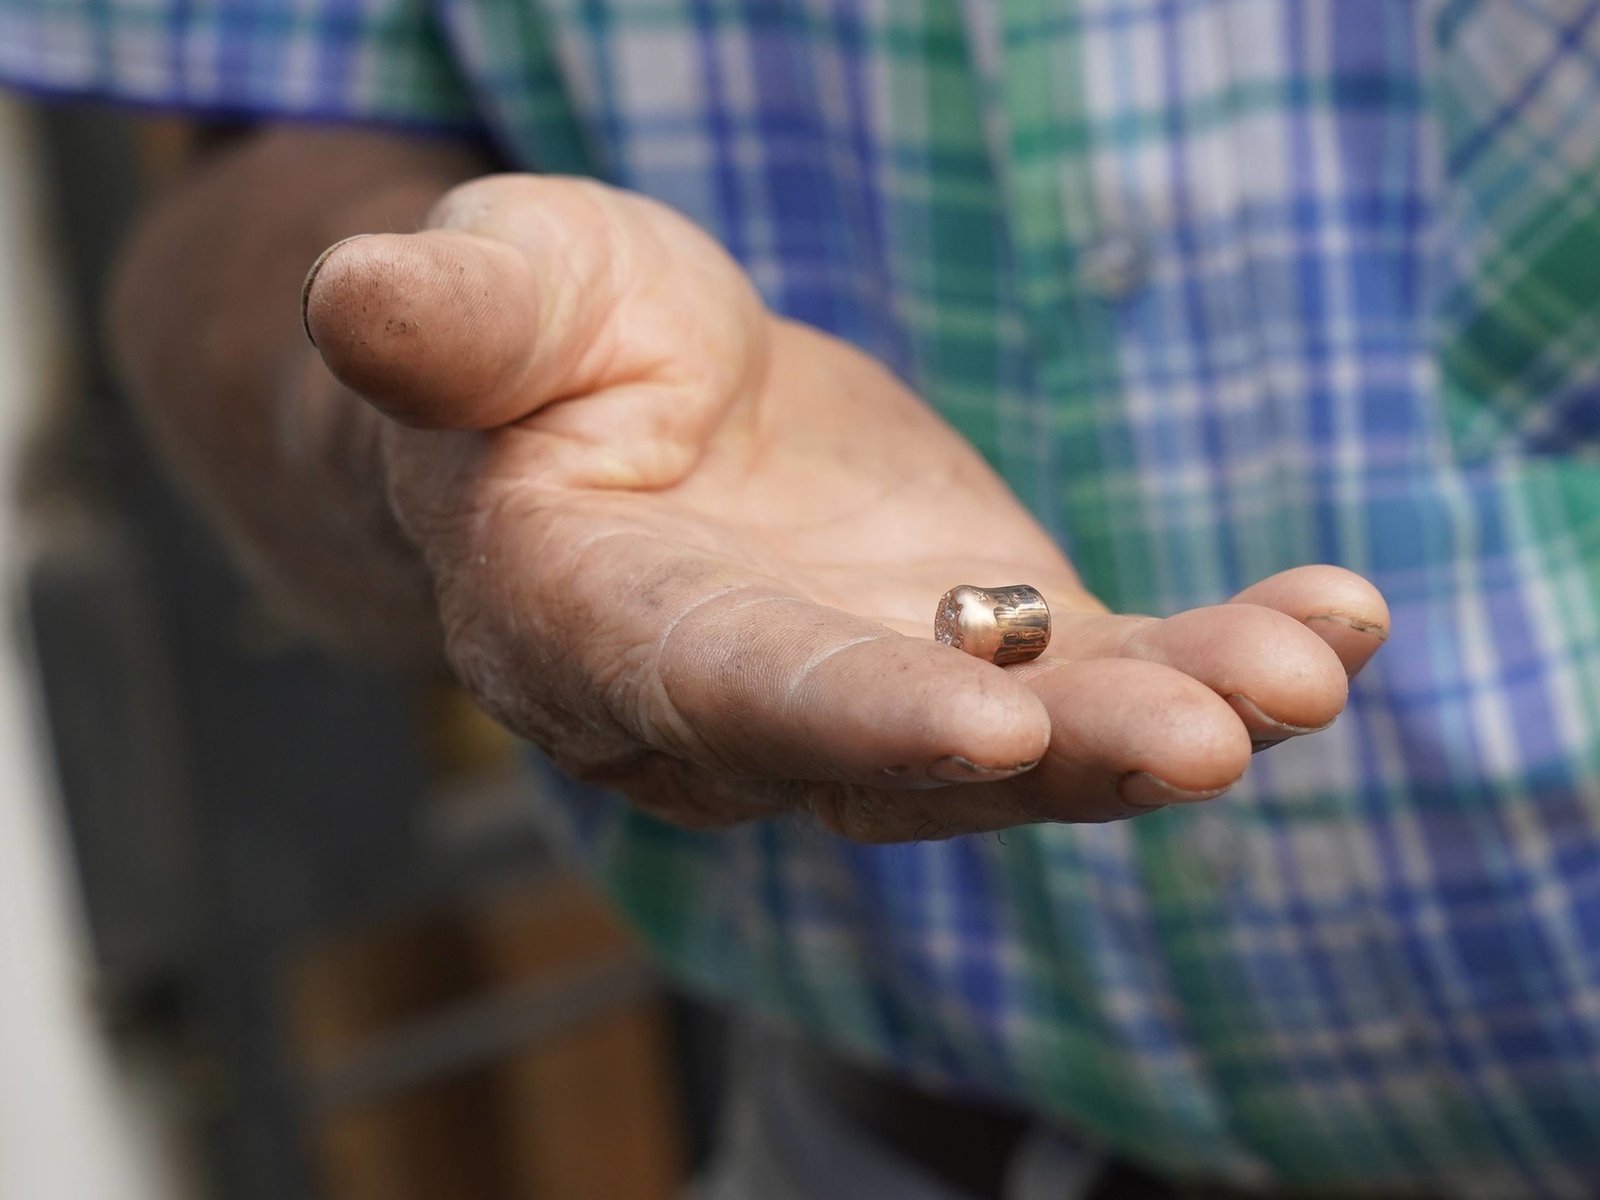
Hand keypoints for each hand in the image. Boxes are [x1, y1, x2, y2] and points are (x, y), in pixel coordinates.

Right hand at [302, 176, 1387, 840]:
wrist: (624, 405)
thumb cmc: (530, 347)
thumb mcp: (490, 294)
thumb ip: (445, 325)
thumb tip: (354, 298)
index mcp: (603, 627)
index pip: (723, 692)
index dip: (842, 716)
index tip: (978, 729)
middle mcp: (746, 701)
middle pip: (900, 762)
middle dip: (1054, 757)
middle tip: (1213, 736)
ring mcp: (881, 684)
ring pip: (1027, 742)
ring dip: (1170, 717)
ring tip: (1308, 674)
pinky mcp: (983, 644)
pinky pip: (1103, 675)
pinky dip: (1218, 657)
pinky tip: (1332, 627)